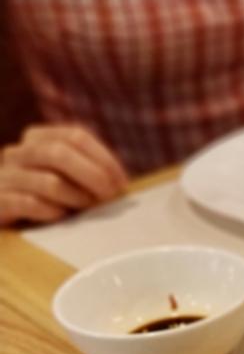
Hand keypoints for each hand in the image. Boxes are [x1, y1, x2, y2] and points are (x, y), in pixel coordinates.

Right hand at [0, 124, 127, 225]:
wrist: (4, 213)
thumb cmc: (46, 198)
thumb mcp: (68, 179)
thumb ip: (89, 173)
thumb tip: (120, 183)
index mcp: (38, 139)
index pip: (76, 136)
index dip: (104, 159)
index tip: (121, 183)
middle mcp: (18, 153)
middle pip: (60, 153)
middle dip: (92, 176)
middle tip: (108, 196)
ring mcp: (4, 176)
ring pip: (49, 182)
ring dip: (76, 197)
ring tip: (85, 208)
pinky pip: (30, 204)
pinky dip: (51, 212)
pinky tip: (59, 217)